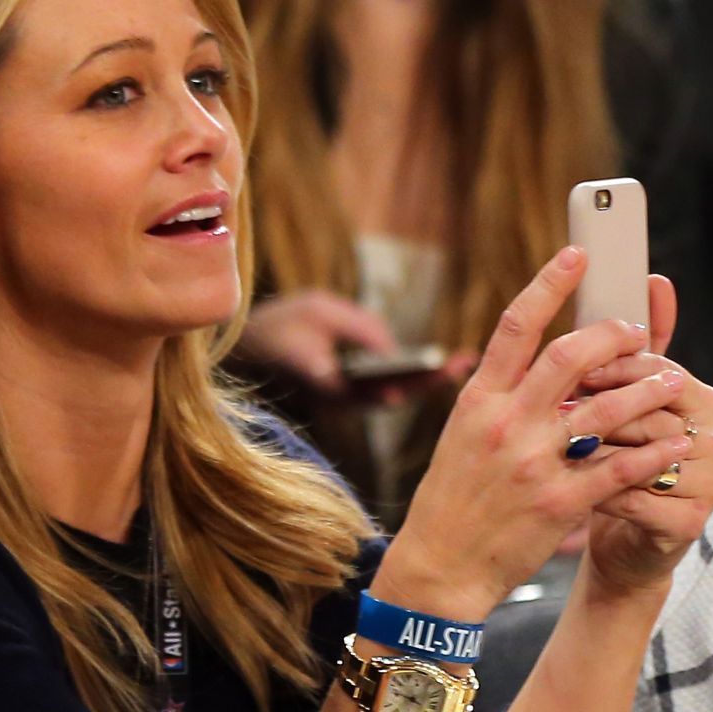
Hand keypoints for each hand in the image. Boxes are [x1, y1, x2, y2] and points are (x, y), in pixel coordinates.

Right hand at [240, 289, 442, 404]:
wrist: (248, 348)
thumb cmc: (280, 325)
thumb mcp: (319, 310)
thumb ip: (359, 328)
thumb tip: (395, 351)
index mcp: (327, 384)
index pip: (374, 389)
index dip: (406, 384)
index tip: (435, 374)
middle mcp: (338, 400)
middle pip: (392, 396)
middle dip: (429, 381)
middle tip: (464, 362)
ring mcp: (343, 400)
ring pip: (392, 396)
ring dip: (426, 382)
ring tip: (461, 362)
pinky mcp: (347, 395)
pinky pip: (386, 390)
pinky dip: (412, 379)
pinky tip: (438, 365)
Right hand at [376, 248, 697, 620]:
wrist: (438, 567)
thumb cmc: (451, 502)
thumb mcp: (461, 439)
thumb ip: (498, 400)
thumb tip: (535, 364)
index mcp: (477, 402)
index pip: (515, 327)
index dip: (549, 285)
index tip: (576, 255)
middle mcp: (504, 424)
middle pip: (570, 355)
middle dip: (615, 336)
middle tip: (637, 333)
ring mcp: (532, 463)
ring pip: (606, 408)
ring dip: (648, 390)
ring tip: (674, 383)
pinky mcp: (559, 502)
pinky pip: (619, 466)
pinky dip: (653, 451)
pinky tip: (675, 443)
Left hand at [572, 275, 712, 595]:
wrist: (622, 544)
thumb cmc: (614, 466)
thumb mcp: (622, 404)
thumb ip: (637, 349)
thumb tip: (655, 280)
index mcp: (700, 399)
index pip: (660, 367)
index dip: (613, 365)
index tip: (573, 370)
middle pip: (657, 405)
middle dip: (601, 404)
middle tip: (556, 407)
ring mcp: (707, 482)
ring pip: (648, 453)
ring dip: (595, 449)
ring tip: (554, 448)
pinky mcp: (690, 523)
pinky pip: (639, 500)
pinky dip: (599, 494)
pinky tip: (568, 491)